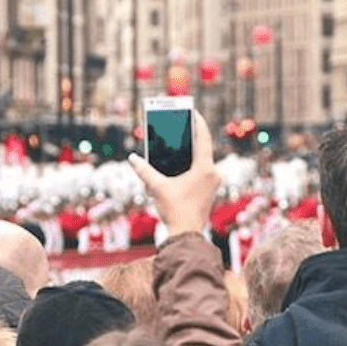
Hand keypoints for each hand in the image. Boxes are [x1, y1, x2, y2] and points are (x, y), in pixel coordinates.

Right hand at [129, 111, 219, 236]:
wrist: (186, 234)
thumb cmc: (175, 210)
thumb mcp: (157, 187)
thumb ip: (144, 171)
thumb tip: (132, 159)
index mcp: (205, 168)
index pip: (204, 138)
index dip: (198, 122)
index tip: (192, 111)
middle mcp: (213, 173)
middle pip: (203, 148)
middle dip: (191, 136)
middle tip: (181, 124)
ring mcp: (214, 182)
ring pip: (203, 159)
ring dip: (191, 151)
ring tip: (179, 142)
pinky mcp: (210, 189)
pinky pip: (203, 170)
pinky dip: (192, 163)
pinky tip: (180, 162)